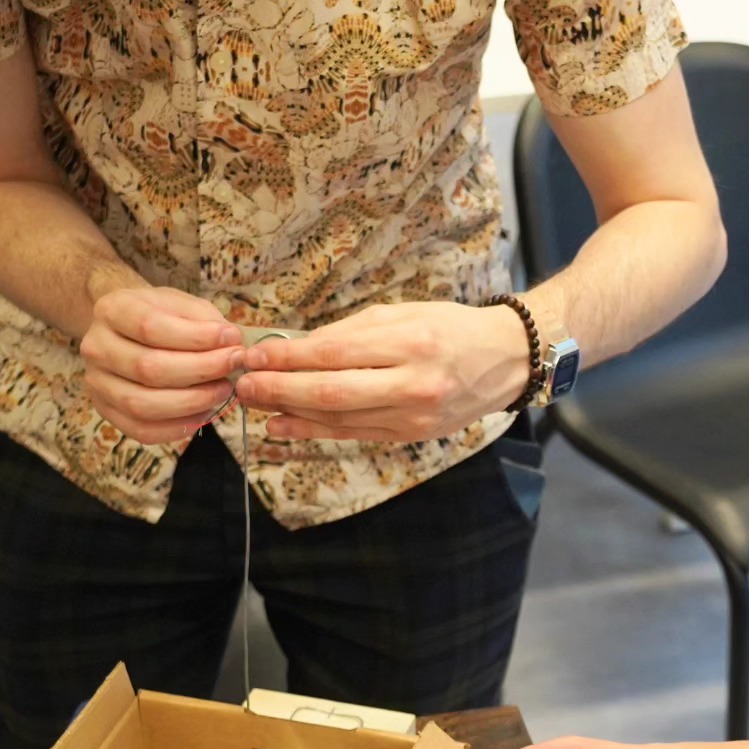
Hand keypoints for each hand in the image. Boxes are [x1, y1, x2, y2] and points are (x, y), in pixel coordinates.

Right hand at [80, 287, 243, 443]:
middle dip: (201, 371)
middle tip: (233, 367)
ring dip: (193, 402)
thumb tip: (231, 342)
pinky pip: (143, 430)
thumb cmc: (160, 317)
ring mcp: (98, 383)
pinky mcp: (108, 412)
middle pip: (149, 368)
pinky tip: (205, 412)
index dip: (196, 338)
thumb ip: (205, 320)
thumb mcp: (180, 304)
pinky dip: (180, 427)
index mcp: (111, 310)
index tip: (232, 340)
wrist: (128, 331)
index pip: (150, 327)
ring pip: (144, 404)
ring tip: (223, 390)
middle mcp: (96, 347)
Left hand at [232, 302, 532, 442]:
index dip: (288, 356)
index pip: (334, 352)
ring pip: (339, 419)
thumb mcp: (405, 312)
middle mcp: (412, 383)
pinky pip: (354, 434)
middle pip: (331, 392)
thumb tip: (298, 346)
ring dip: (290, 412)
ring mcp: (413, 416)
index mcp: (410, 342)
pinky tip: (284, 425)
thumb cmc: (452, 328)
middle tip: (243, 384)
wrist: (505, 361)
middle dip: (280, 389)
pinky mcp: (411, 435)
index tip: (255, 354)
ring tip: (254, 404)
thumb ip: (352, 330)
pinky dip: (315, 431)